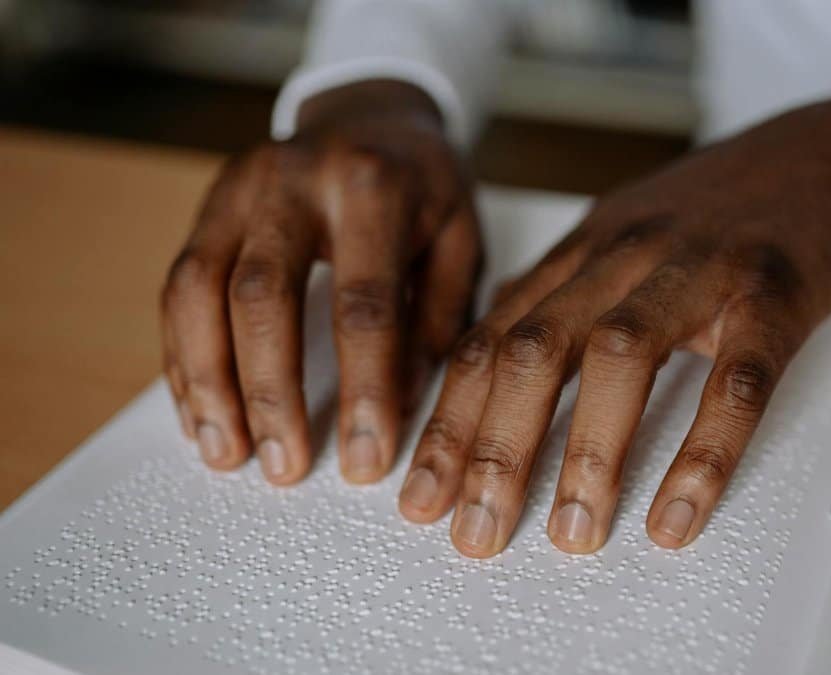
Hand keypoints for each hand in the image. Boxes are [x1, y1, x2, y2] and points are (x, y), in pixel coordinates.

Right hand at [161, 80, 481, 485]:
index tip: (366, 458)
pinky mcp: (206, 207)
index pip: (364, 301)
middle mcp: (293, 180)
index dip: (363, 386)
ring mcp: (238, 189)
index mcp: (372, 186)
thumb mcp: (460, 240)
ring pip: (197, 290)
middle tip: (282, 466)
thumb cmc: (426, 187)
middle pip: (261, 295)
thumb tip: (402, 409)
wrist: (374, 113)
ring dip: (207, 381)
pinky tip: (200, 412)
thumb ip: (436, 319)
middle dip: (269, 391)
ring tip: (225, 452)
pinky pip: (178, 286)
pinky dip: (184, 357)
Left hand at [397, 98, 830, 555]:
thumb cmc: (718, 211)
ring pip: (619, 356)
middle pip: (534, 348)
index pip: (490, 339)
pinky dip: (703, 454)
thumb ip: (555, 297)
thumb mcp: (618, 239)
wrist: (819, 153)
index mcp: (581, 252)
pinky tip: (679, 511)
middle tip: (477, 530)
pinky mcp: (771, 295)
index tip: (422, 492)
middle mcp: (625, 256)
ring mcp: (698, 271)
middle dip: (496, 449)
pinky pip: (734, 381)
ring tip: (573, 530)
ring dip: (588, 453)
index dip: (449, 423)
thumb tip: (487, 356)